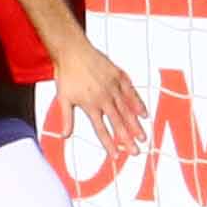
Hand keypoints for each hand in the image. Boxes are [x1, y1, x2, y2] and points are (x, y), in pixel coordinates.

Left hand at [51, 36, 146, 157]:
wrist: (72, 50)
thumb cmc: (67, 74)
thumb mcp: (63, 98)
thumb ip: (66, 119)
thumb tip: (64, 136)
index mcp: (90, 105)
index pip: (101, 129)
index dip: (109, 144)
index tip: (116, 156)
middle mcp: (103, 97)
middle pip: (118, 122)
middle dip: (127, 139)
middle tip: (136, 152)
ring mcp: (113, 86)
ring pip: (127, 109)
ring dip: (135, 124)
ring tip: (142, 137)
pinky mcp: (118, 76)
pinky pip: (131, 92)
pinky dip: (137, 103)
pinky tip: (143, 113)